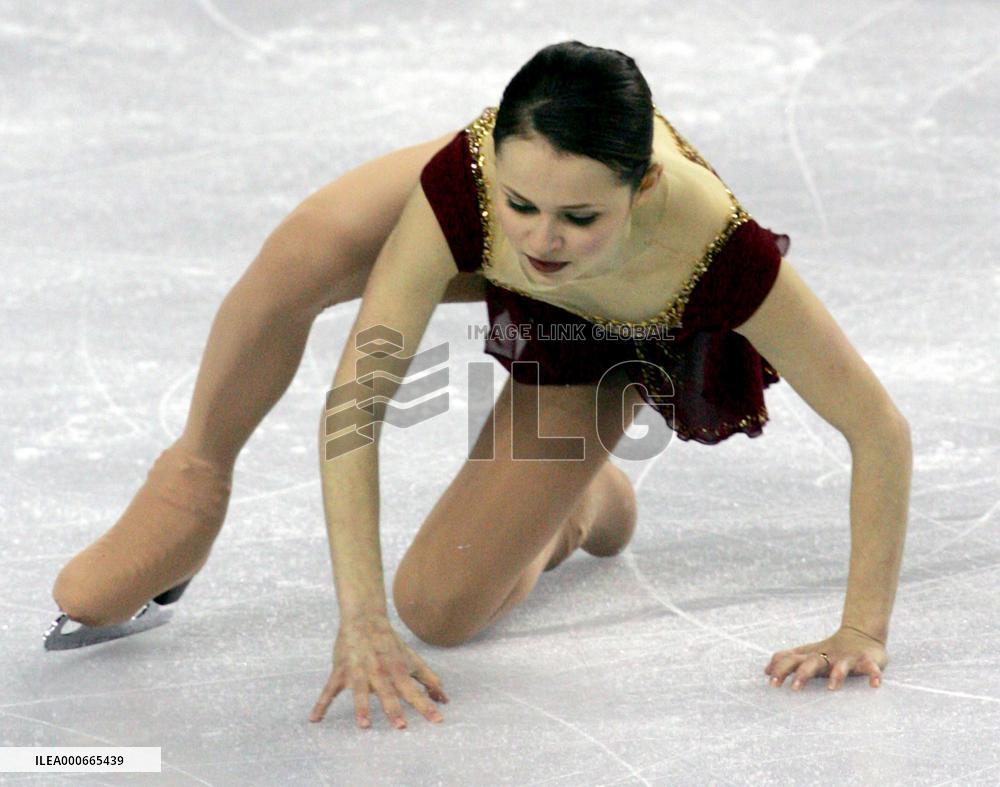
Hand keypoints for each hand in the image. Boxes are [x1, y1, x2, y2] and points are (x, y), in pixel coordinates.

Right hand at [309, 613, 448, 728]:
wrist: (365, 620)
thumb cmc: (391, 644)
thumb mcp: (411, 659)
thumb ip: (428, 679)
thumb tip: (444, 698)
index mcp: (397, 670)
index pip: (414, 691)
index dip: (426, 706)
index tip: (437, 720)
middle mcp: (379, 672)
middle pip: (388, 692)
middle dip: (393, 708)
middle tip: (400, 725)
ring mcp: (358, 672)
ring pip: (360, 691)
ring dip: (362, 707)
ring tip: (364, 724)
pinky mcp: (341, 672)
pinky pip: (329, 690)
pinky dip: (321, 704)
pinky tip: (315, 719)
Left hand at [764, 624, 887, 690]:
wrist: (861, 635)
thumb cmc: (829, 651)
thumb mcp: (808, 655)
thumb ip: (787, 661)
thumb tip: (765, 671)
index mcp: (812, 656)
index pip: (793, 660)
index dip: (781, 669)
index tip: (771, 682)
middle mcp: (828, 656)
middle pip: (813, 662)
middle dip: (803, 674)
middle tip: (794, 688)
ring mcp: (847, 658)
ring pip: (841, 666)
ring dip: (837, 675)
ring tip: (832, 688)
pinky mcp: (866, 659)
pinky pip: (871, 667)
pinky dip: (873, 674)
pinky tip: (875, 684)